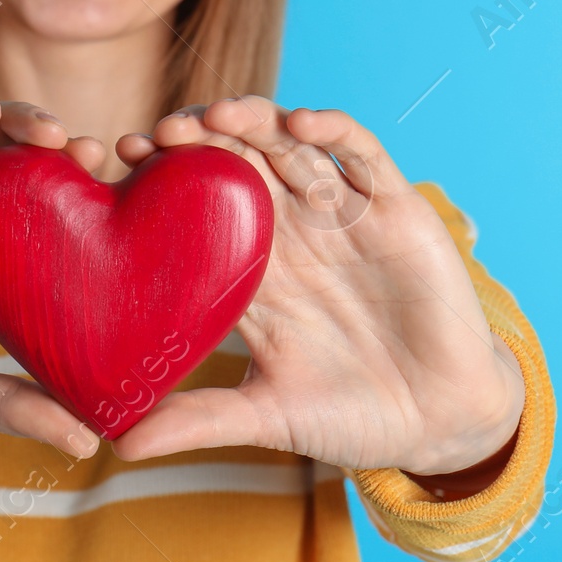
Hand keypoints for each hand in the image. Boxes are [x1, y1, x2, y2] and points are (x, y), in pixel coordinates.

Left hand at [110, 100, 523, 477]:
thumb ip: (200, 419)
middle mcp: (291, 227)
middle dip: (196, 136)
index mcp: (252, 265)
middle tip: (159, 134)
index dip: (159, 175)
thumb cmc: (351, 416)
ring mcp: (341, 211)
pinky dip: (333, 127)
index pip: (195, 203)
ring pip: (290, 142)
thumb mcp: (268, 416)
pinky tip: (302, 121)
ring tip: (216, 117)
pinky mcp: (394, 206)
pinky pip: (362, 152)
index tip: (121, 162)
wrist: (441, 424)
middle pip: (236, 157)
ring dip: (254, 121)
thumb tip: (120, 445)